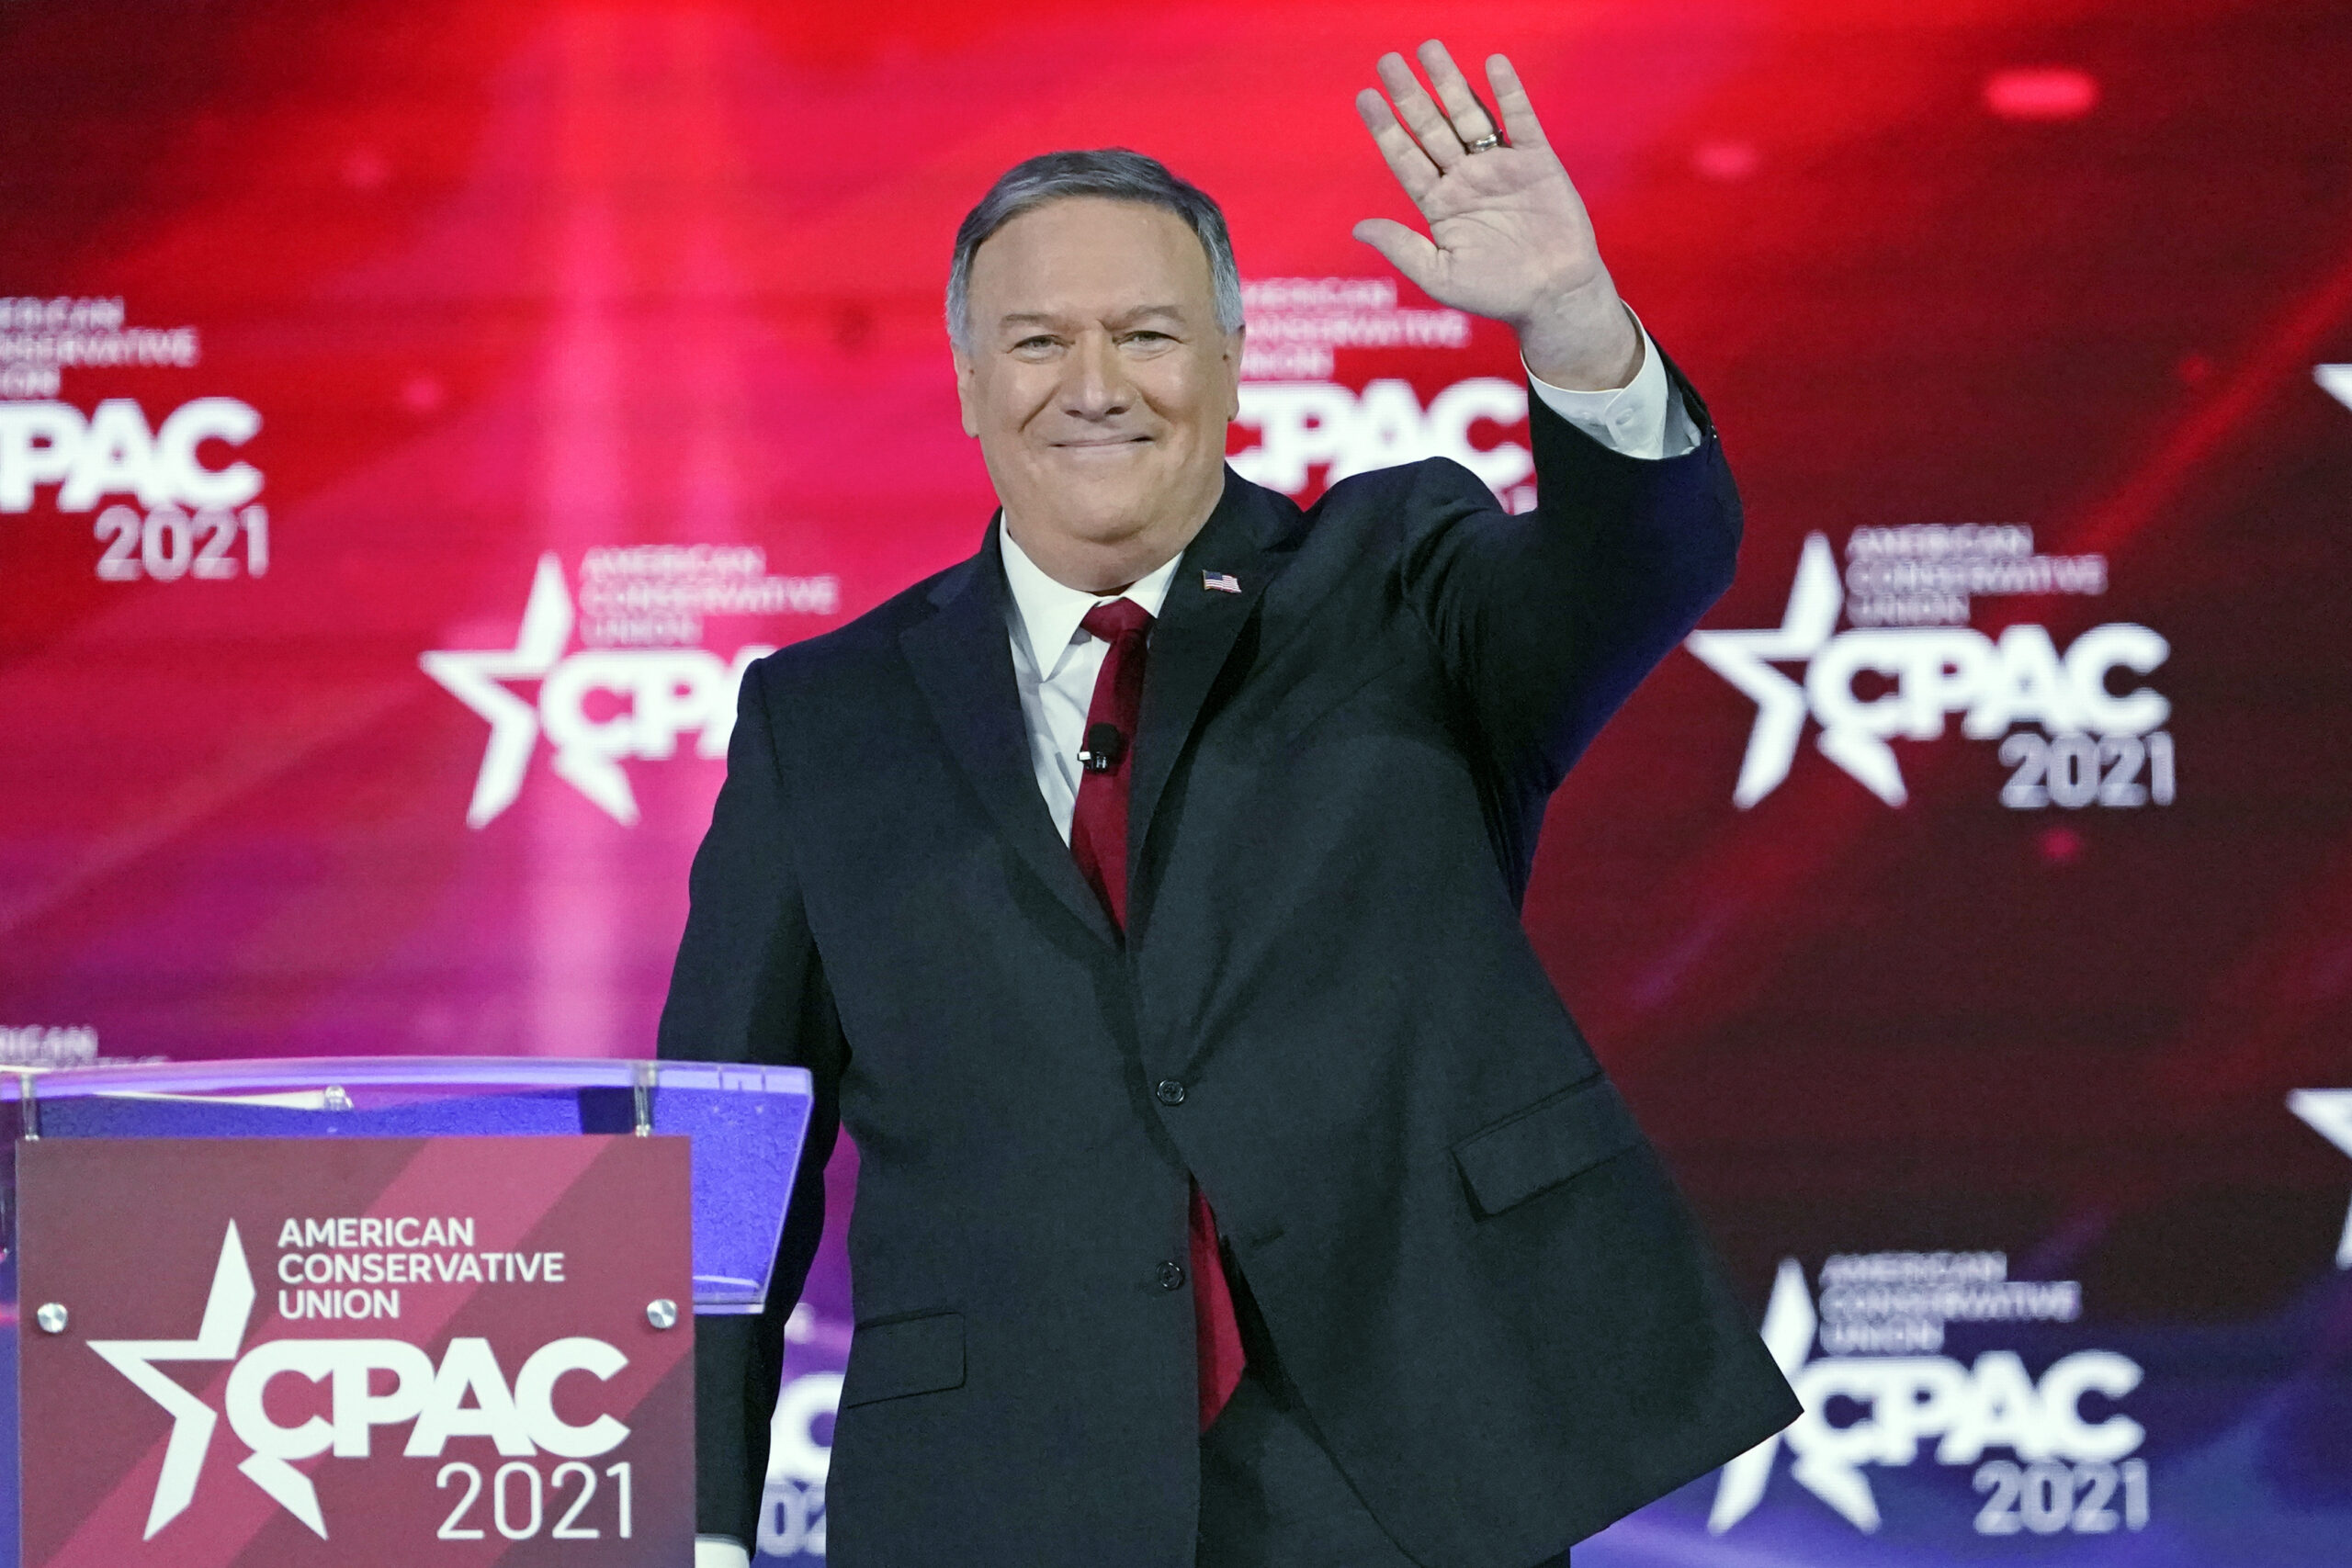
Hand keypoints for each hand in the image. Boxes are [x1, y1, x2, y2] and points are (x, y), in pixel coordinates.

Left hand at [1354, 41, 1640, 390]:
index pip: (1405, 158)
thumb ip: (1402, 247)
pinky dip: (1508, 92)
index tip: (1365, 97)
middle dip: (1410, 95)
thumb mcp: (1440, 275)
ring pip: (1470, 116)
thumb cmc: (1497, 293)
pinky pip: (1521, 120)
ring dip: (1450, 83)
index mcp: (1439, 204)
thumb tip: (1358, 228)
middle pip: (1432, 128)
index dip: (1386, 128)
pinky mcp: (1537, 162)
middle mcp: (1466, 179)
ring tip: (1429, 49)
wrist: (1555, 297)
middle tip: (1388, 61)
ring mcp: (1501, 167)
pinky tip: (1493, 65)